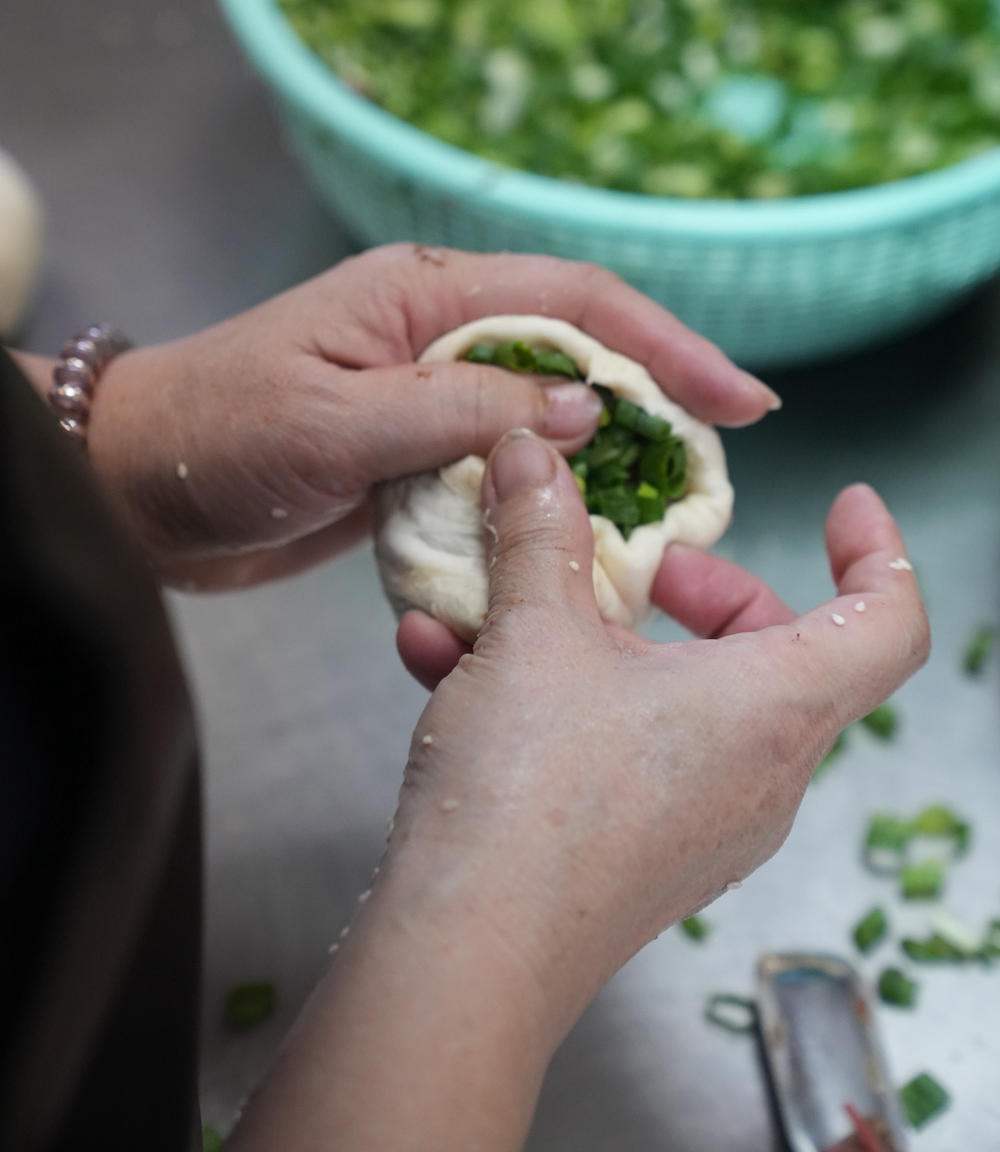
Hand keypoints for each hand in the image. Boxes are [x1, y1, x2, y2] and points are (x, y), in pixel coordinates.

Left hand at [75, 244, 775, 587]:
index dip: (667, 345)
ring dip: (602, 469)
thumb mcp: (340, 418)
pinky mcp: (415, 460)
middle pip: (579, 356)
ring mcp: (430, 400)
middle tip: (716, 469)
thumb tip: (590, 408)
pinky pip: (501, 478)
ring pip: (546, 424)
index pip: (577, 301)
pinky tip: (575, 552)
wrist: (134, 489)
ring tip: (665, 518)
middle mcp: (441, 338)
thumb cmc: (217, 432)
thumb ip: (464, 410)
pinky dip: (540, 513)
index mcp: (427, 295)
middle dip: (654, 407)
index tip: (738, 400)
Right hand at [228, 431, 926, 1151]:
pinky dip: (567, 700)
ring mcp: (706, 824)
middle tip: (640, 567)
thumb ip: (539, 531)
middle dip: (706, 591)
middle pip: (778, 654)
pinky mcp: (646, 856)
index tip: (843, 504)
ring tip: (516, 609)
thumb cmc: (529, 794)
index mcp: (774, 708)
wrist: (466, 956)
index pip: (889, 622)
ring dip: (608, 641)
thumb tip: (535, 455)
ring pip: (687, 700)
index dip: (880, 549)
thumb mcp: (533, 631)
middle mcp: (761, 773)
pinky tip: (456, 666)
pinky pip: (630, 752)